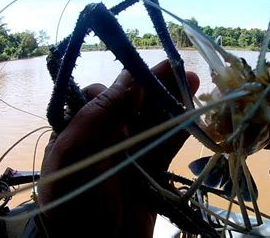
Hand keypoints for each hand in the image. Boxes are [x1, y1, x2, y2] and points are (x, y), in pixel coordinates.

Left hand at [38, 60, 198, 236]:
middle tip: (179, 67)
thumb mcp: (77, 155)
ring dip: (172, 101)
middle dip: (156, 84)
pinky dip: (179, 128)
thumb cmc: (77, 201)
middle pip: (133, 103)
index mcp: (81, 130)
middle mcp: (105, 136)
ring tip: (191, 81)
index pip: (103, 96)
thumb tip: (130, 80)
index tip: (144, 81)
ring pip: (153, 120)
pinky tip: (192, 113)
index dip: (125, 84)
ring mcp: (130, 152)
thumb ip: (99, 115)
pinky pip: (166, 142)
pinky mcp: (151, 168)